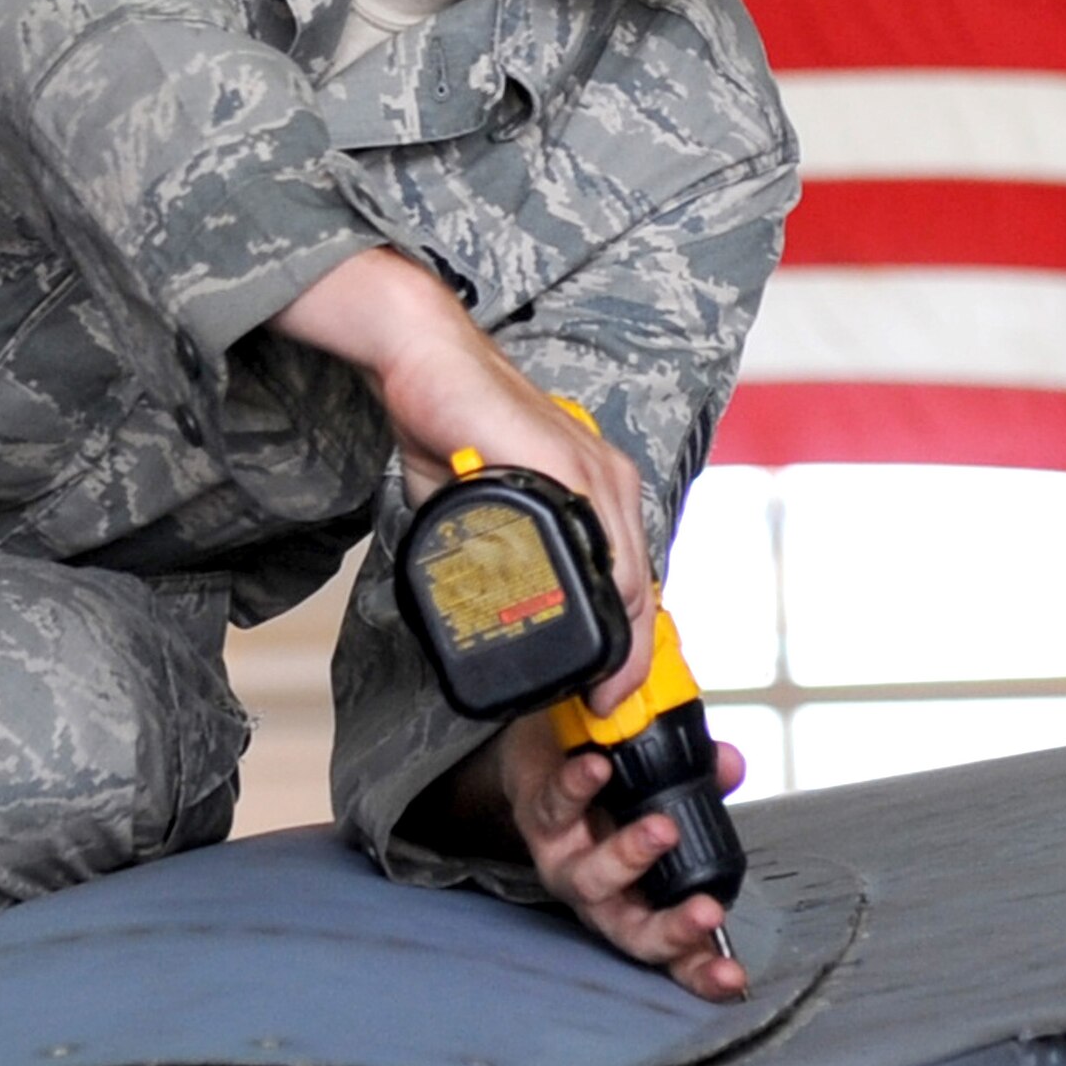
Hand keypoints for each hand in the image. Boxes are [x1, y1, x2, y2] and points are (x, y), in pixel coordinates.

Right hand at [273, 248, 655, 704]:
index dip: (626, 639)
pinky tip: (589, 638)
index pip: (629, 576)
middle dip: (630, 655)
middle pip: (639, 586)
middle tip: (607, 704)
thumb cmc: (454, 421)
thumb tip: (480, 596)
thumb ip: (491, 542)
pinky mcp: (568, 468)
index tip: (609, 686)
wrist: (426, 361)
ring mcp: (593, 473)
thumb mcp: (484, 498)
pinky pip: (602, 550)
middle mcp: (608, 480)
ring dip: (621, 641)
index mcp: (597, 486)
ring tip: (602, 690)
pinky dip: (601, 602)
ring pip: (629, 577)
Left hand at [496, 712, 749, 1001]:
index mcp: (640, 897)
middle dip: (672, 930)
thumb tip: (730, 765)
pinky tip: (598, 769)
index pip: (675, 948)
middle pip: (634, 934)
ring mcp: (567, 863)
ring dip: (629, 857)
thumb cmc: (608, 793)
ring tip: (662, 829)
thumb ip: (702, 785)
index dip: (703, 968)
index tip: (733, 977)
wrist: (541, 760)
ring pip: (591, 879)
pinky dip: (578, 788)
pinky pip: (556, 808)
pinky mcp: (537, 821)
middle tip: (707, 911)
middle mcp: (602, 895)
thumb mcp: (662, 794)